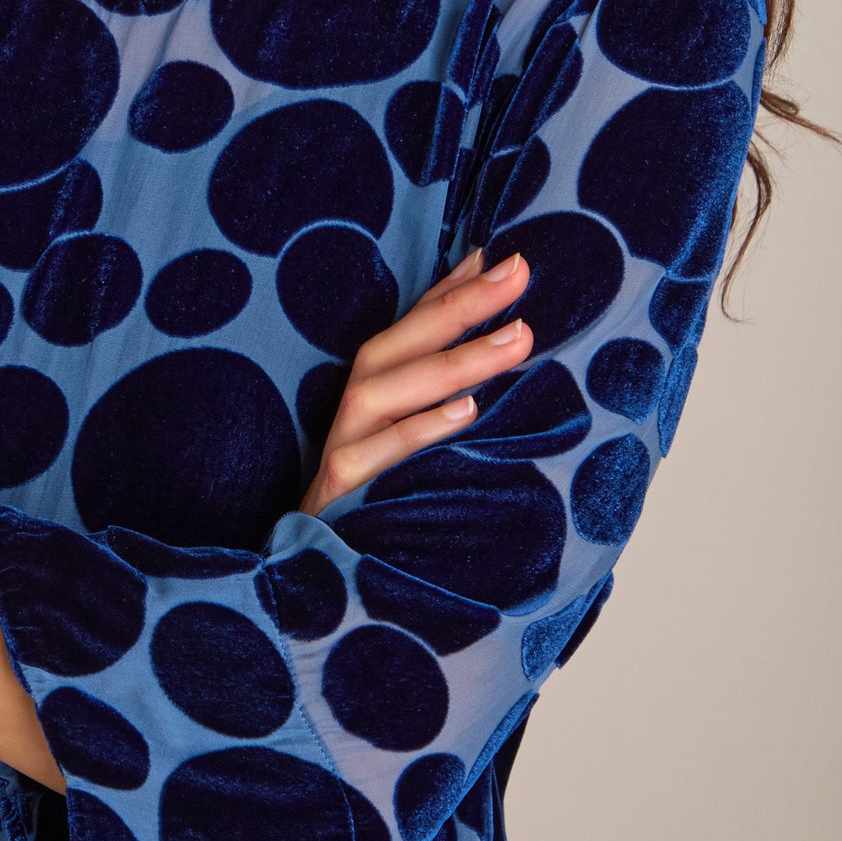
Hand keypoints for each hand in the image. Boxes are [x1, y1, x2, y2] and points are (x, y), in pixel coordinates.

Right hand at [298, 248, 533, 514]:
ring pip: (384, 390)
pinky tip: (467, 411)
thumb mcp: (415, 442)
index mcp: (373, 392)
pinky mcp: (338, 492)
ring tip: (517, 339)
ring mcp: (341, 448)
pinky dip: (419, 430)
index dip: (453, 289)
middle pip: (396, 343)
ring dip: (453, 361)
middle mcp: (352, 410)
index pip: (411, 326)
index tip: (505, 258)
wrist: (323, 582)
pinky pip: (374, 455)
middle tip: (518, 275)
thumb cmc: (383, 502)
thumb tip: (504, 338)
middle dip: (458, 307)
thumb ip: (450, 390)